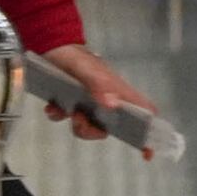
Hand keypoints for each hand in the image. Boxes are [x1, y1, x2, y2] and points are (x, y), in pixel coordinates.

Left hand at [37, 44, 161, 151]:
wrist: (48, 43)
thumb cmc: (73, 55)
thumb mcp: (84, 68)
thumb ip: (98, 84)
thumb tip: (112, 106)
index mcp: (117, 91)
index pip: (143, 112)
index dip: (149, 132)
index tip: (146, 152)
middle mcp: (106, 98)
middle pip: (110, 127)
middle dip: (93, 130)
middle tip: (78, 119)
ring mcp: (87, 100)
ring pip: (87, 125)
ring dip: (74, 124)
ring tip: (62, 110)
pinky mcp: (69, 100)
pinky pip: (66, 116)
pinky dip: (57, 114)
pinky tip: (51, 105)